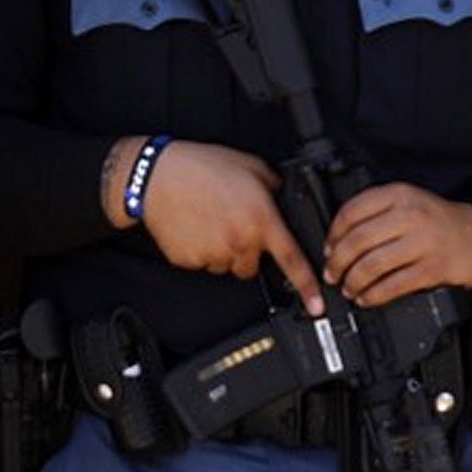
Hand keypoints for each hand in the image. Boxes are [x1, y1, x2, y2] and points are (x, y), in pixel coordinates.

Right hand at [110, 136, 322, 313]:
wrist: (155, 175)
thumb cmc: (200, 167)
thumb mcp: (250, 166)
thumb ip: (272, 187)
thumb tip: (279, 198)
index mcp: (260, 219)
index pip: (292, 260)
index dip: (307, 286)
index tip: (316, 306)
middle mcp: (239, 240)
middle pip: (252, 265)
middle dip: (246, 250)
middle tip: (231, 223)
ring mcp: (214, 254)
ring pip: (226, 265)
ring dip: (223, 250)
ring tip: (209, 220)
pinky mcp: (191, 260)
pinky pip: (202, 263)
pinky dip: (200, 250)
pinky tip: (194, 226)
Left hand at [320, 182, 471, 305]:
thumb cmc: (442, 222)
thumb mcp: (411, 201)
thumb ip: (379, 212)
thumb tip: (340, 239)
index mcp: (400, 195)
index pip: (352, 212)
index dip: (333, 235)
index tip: (328, 249)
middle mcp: (410, 215)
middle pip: (357, 241)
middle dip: (337, 263)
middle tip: (332, 274)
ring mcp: (422, 242)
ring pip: (372, 265)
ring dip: (353, 281)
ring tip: (349, 288)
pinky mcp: (432, 268)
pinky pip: (393, 285)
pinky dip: (374, 295)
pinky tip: (368, 298)